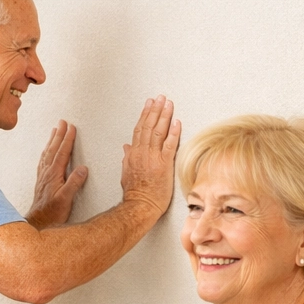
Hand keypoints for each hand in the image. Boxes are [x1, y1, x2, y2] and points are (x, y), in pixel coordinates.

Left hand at [27, 120, 88, 228]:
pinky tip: (47, 150)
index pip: (62, 152)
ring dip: (52, 140)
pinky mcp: (41, 181)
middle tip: (63, 122)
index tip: (71, 127)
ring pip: (47, 153)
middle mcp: (47, 173)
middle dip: (59, 134)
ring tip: (54, 130)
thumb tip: (83, 169)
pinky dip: (46, 152)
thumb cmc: (52, 212)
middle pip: (53, 149)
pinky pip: (43, 161)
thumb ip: (74, 183)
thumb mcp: (66, 199)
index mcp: (54, 174)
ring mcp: (43, 176)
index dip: (67, 139)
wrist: (38, 222)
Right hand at [121, 96, 179, 217]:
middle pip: (148, 126)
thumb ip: (127, 158)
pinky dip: (173, 132)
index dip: (145, 115)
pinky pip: (169, 145)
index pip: (139, 130)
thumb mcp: (126, 173)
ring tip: (168, 103)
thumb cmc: (135, 193)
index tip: (149, 105)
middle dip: (155, 110)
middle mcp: (142, 153)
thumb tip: (126, 147)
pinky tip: (177, 121)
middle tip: (160, 98)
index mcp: (133, 154)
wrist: (140, 206)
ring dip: (164, 116)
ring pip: (158, 131)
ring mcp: (153, 158)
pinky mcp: (164, 164)